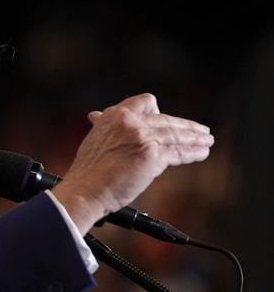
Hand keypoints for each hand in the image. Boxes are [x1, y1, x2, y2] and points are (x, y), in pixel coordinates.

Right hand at [51, 93, 213, 234]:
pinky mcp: (152, 155)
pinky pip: (178, 152)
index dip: (159, 111)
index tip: (166, 118)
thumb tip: (98, 116)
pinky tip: (201, 153)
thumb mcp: (94, 138)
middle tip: (201, 131)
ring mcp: (142, 137)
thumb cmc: (87, 171)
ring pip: (176, 135)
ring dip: (195, 139)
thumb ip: (104, 126)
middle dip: (186, 127)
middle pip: (167, 120)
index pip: (146, 102)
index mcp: (114, 115)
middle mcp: (129, 121)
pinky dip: (192, 153)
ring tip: (207, 141)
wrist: (85, 189)